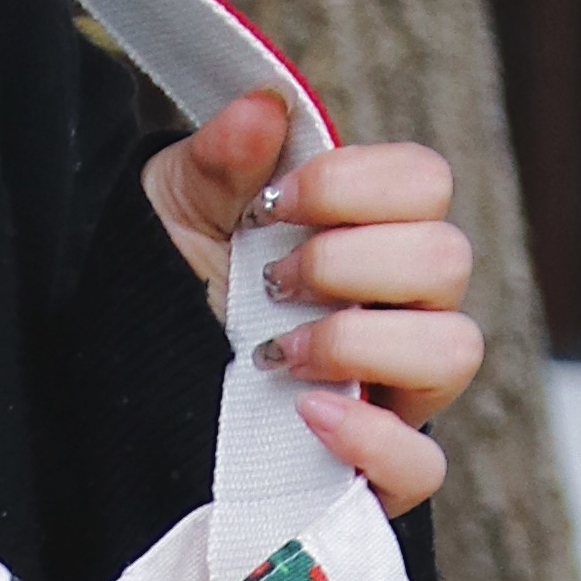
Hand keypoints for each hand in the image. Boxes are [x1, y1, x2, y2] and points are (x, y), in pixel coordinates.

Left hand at [147, 90, 483, 516]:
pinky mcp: (376, 474)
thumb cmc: (170, 288)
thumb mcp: (178, 212)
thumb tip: (266, 106)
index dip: (351, 185)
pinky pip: (422, 464)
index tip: (270, 205)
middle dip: (348, 263)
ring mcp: (399, 393)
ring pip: (454, 350)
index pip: (425, 183)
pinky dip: (371, 437)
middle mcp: (403, 310)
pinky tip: (307, 412)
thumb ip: (221, 160)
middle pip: (448, 259)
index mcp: (372, 234)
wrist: (126, 385)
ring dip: (360, 341)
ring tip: (278, 350)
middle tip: (270, 282)